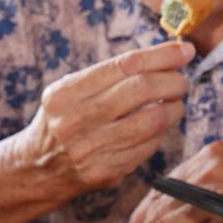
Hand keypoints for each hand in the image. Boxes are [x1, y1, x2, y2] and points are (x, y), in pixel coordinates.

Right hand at [15, 42, 191, 195]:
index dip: (162, 55)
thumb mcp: (74, 89)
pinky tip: (157, 127)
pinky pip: (148, 146)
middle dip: (173, 81)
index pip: (125, 65)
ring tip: (175, 103)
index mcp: (66, 92)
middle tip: (182, 81)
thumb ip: (115, 73)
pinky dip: (160, 133)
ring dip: (175, 109)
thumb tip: (172, 54)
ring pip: (153, 121)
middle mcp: (75, 119)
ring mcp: (90, 148)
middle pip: (142, 90)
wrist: (37, 167)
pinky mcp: (105, 172)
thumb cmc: (66, 117)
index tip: (185, 50)